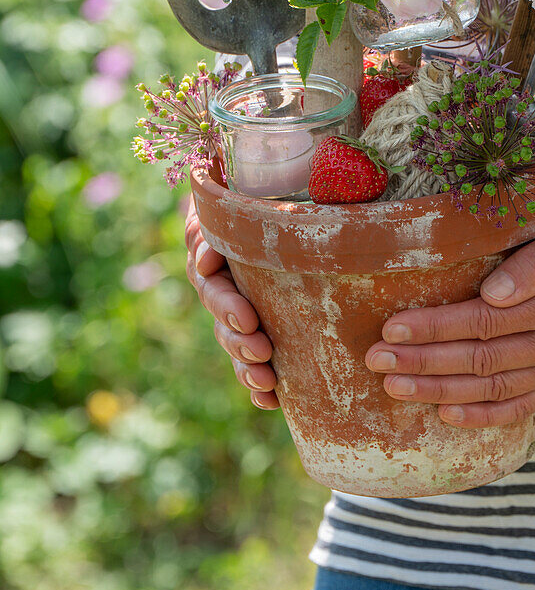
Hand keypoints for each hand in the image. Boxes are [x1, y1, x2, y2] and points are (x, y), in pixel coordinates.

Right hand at [184, 196, 278, 409]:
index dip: (225, 302)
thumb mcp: (235, 194)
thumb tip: (204, 263)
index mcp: (212, 250)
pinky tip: (270, 401)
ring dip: (246, 364)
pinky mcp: (256, 328)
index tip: (245, 317)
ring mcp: (238, 307)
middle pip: (222, 315)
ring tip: (267, 380)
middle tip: (260, 349)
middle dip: (238, 337)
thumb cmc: (258, 188)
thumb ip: (220, 222)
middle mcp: (221, 282)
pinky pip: (252, 361)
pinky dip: (258, 385)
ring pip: (233, 341)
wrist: (275, 195)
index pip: (211, 280)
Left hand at [366, 198, 534, 427]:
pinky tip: (445, 414)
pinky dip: (481, 415)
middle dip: (423, 362)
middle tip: (376, 359)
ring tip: (394, 387)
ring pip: (491, 387)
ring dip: (439, 390)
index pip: (484, 321)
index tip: (392, 328)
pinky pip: (518, 407)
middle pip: (480, 358)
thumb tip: (495, 291)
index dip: (436, 327)